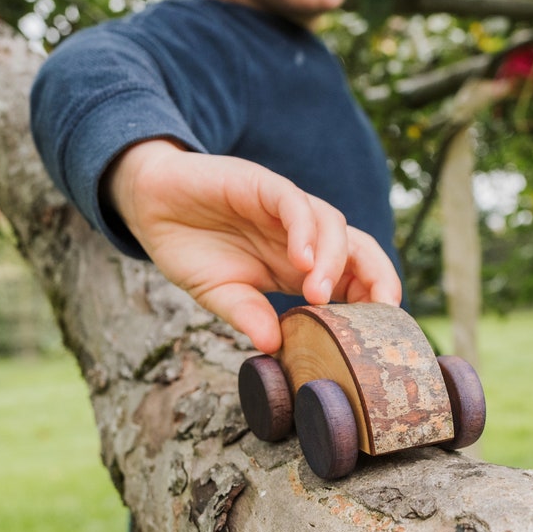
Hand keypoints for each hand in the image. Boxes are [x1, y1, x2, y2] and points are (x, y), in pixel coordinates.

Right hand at [104, 140, 401, 352]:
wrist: (152, 205)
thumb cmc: (190, 247)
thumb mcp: (219, 293)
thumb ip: (247, 314)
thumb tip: (273, 346)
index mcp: (297, 264)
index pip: (351, 277)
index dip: (370, 299)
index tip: (378, 333)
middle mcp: (300, 235)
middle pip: (358, 248)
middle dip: (376, 276)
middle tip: (379, 311)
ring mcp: (285, 208)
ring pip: (332, 225)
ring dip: (331, 260)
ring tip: (317, 295)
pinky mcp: (263, 185)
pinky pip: (294, 203)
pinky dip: (303, 230)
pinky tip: (299, 260)